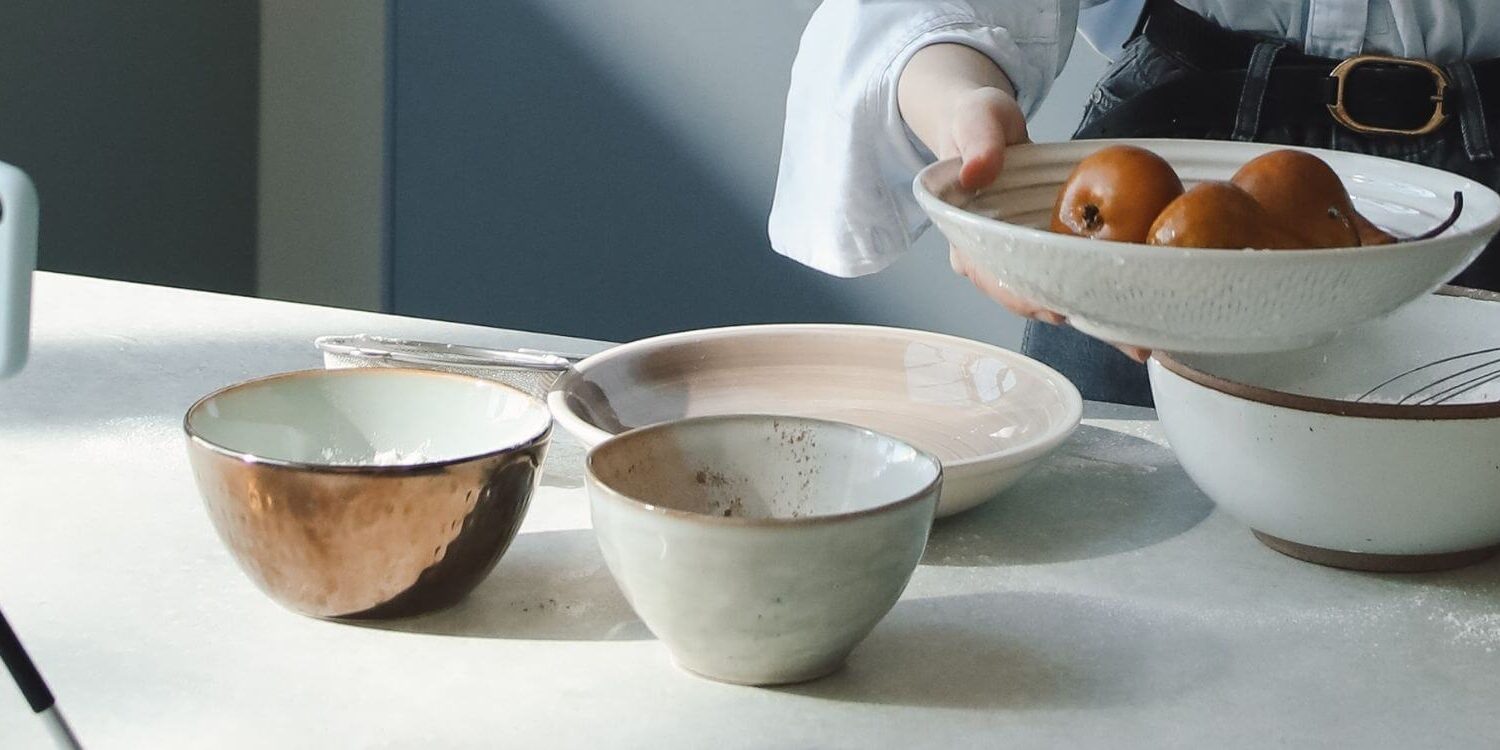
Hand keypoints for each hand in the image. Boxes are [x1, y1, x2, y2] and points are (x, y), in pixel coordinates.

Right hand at [899, 46, 1150, 363]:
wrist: (986, 127)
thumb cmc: (976, 123)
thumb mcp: (975, 122)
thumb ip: (978, 144)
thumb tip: (977, 173)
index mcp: (968, 241)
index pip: (995, 278)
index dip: (1027, 297)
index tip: (1062, 309)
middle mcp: (993, 263)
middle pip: (1033, 299)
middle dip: (1080, 320)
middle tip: (1127, 340)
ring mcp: (1022, 262)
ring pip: (1057, 297)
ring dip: (1097, 318)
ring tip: (1142, 339)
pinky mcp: (1047, 255)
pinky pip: (1073, 278)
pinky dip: (1103, 294)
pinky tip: (1140, 313)